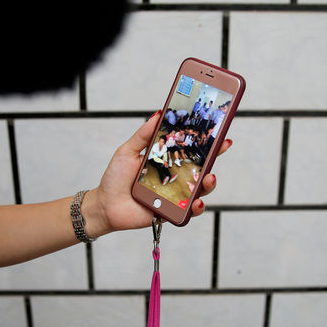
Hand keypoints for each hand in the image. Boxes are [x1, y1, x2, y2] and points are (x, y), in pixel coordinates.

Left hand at [84, 111, 231, 235]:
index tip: (219, 131)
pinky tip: (196, 202)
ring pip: (200, 190)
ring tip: (209, 178)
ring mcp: (175, 195)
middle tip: (221, 147)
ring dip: (209, 184)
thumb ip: (144, 135)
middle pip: (201, 167)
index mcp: (167, 161)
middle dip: (215, 157)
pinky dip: (196, 208)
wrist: (105, 205)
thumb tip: (158, 113)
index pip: (190, 149)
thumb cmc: (115, 178)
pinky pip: (189, 212)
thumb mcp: (128, 151)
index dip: (205, 141)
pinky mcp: (172, 212)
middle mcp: (175, 177)